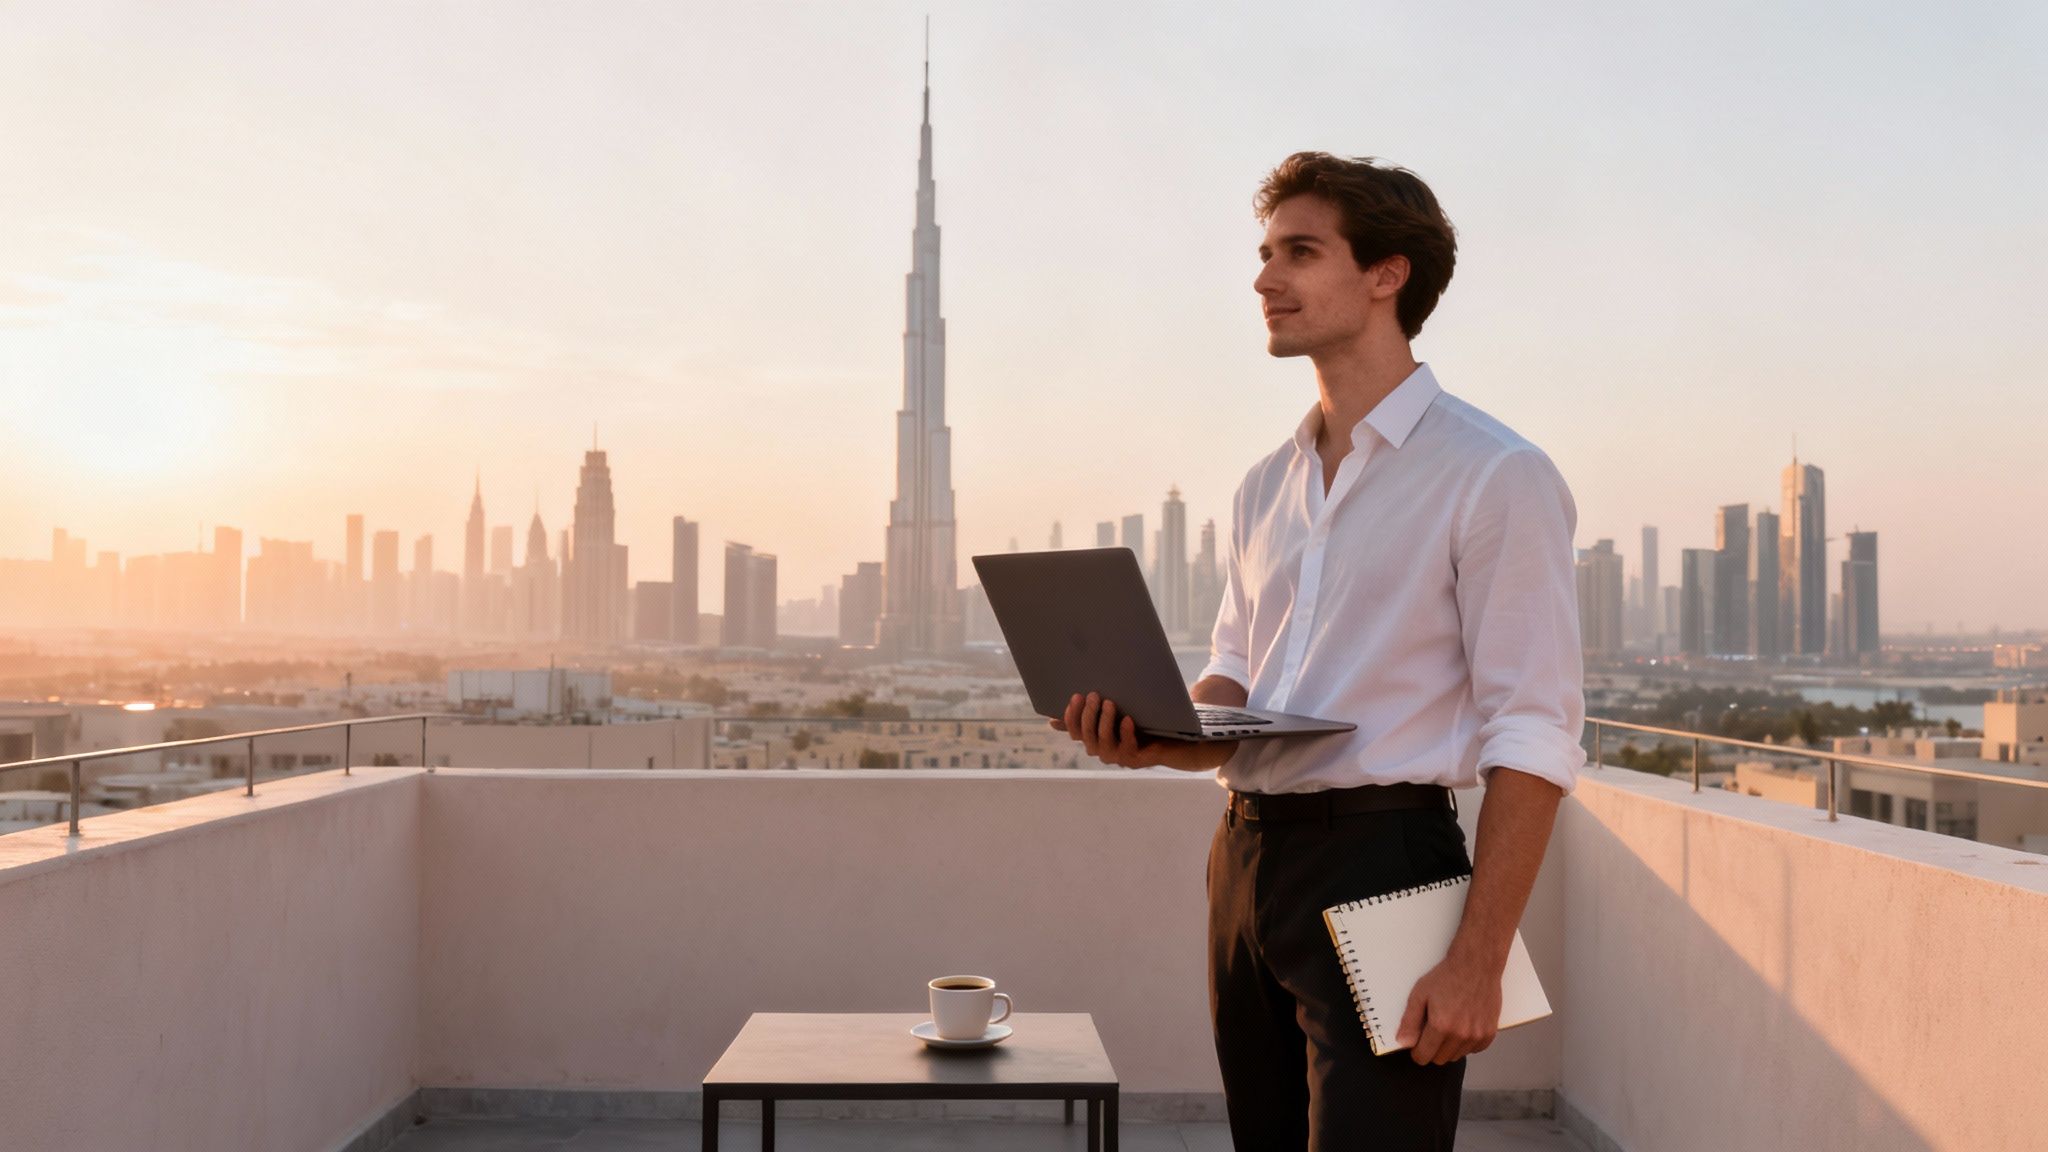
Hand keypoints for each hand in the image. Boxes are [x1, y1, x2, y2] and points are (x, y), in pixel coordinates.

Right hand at [1049, 692, 1232, 771]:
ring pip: (1102, 746)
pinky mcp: (1137, 760)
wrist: (1178, 735)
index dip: (1071, 716)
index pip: (1074, 731)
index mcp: (1096, 737)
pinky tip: (1128, 719)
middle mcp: (1104, 750)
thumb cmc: (1147, 717)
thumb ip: (1099, 703)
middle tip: (1093, 694)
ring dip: (1103, 724)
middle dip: (1087, 715)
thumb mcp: (1121, 706)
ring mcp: (1120, 757)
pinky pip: (1127, 751)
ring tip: (1109, 702)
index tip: (1075, 695)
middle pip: (1086, 738)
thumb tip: (1072, 697)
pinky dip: (1125, 735)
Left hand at [1396, 949, 1503, 1064]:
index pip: (1424, 1056)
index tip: (1417, 1043)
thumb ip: (1409, 1021)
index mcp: (1441, 1026)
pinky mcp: (1489, 1033)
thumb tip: (1403, 1043)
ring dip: (1449, 1047)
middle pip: (1440, 1059)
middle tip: (1432, 1030)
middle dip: (1432, 1049)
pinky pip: (1473, 1050)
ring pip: (1456, 1056)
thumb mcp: (1420, 994)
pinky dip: (1466, 1043)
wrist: (1476, 965)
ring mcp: (1477, 1035)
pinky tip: (1463, 1026)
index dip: (1417, 1051)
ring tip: (1449, 1024)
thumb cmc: (1447, 977)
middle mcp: (1460, 1034)